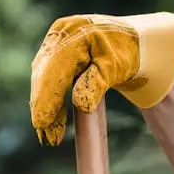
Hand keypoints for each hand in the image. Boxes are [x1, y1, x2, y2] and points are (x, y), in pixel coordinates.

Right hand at [30, 12, 173, 145]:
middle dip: (44, 108)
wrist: (131, 38)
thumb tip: (80, 105)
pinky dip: (51, 99)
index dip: (46, 99)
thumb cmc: (126, 52)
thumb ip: (96, 84)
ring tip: (50, 135)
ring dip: (46, 108)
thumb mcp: (115, 68)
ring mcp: (54, 42)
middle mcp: (59, 35)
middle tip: (47, 138)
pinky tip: (54, 120)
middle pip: (44, 76)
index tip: (42, 124)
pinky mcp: (54, 52)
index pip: (54, 71)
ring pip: (43, 79)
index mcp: (74, 35)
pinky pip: (48, 78)